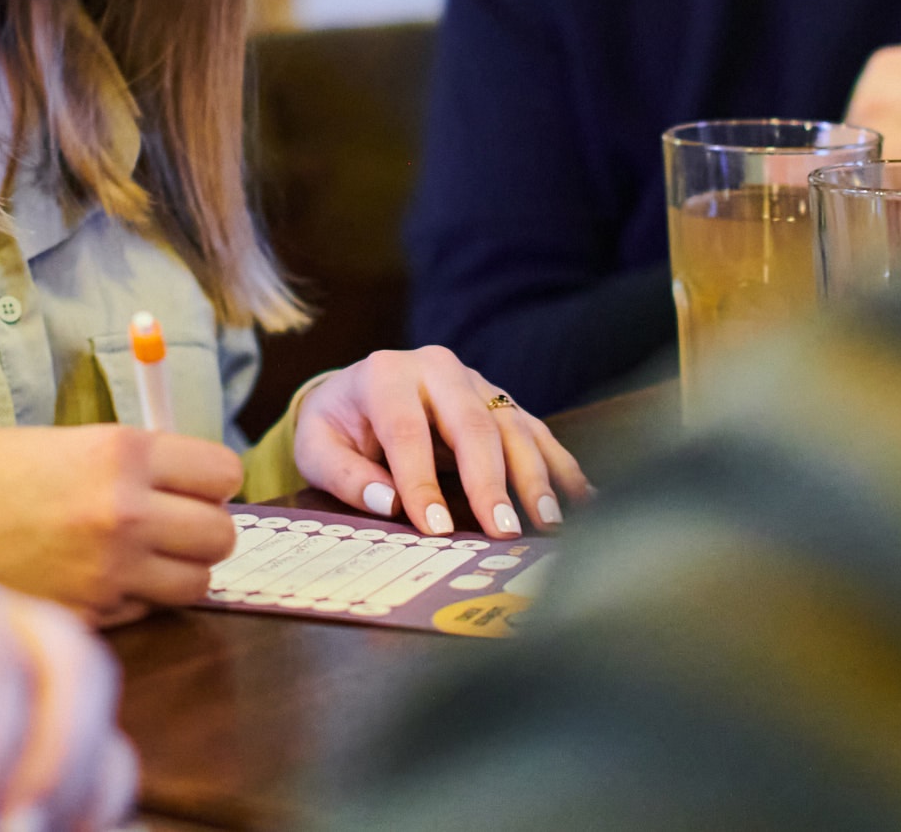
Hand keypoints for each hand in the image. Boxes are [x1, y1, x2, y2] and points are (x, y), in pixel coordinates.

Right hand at [0, 424, 242, 624]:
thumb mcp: (73, 441)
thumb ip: (139, 462)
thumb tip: (199, 483)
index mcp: (122, 453)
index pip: (222, 473)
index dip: (212, 480)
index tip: (196, 484)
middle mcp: (124, 512)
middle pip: (221, 535)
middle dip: (204, 530)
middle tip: (173, 525)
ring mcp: (107, 571)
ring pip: (196, 584)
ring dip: (177, 572)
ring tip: (140, 558)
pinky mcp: (87, 615)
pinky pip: (145, 613)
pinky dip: (133, 602)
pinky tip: (96, 581)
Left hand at [294, 347, 591, 539]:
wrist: (359, 392)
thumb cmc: (339, 426)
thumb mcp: (317, 446)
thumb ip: (344, 474)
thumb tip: (388, 501)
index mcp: (385, 375)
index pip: (407, 431)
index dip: (421, 482)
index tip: (437, 529)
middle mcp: (437, 369)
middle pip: (471, 425)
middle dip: (490, 481)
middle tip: (504, 531)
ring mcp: (476, 382)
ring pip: (512, 426)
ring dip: (535, 477)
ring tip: (549, 523)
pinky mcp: (501, 401)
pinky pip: (536, 432)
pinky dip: (560, 466)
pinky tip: (583, 499)